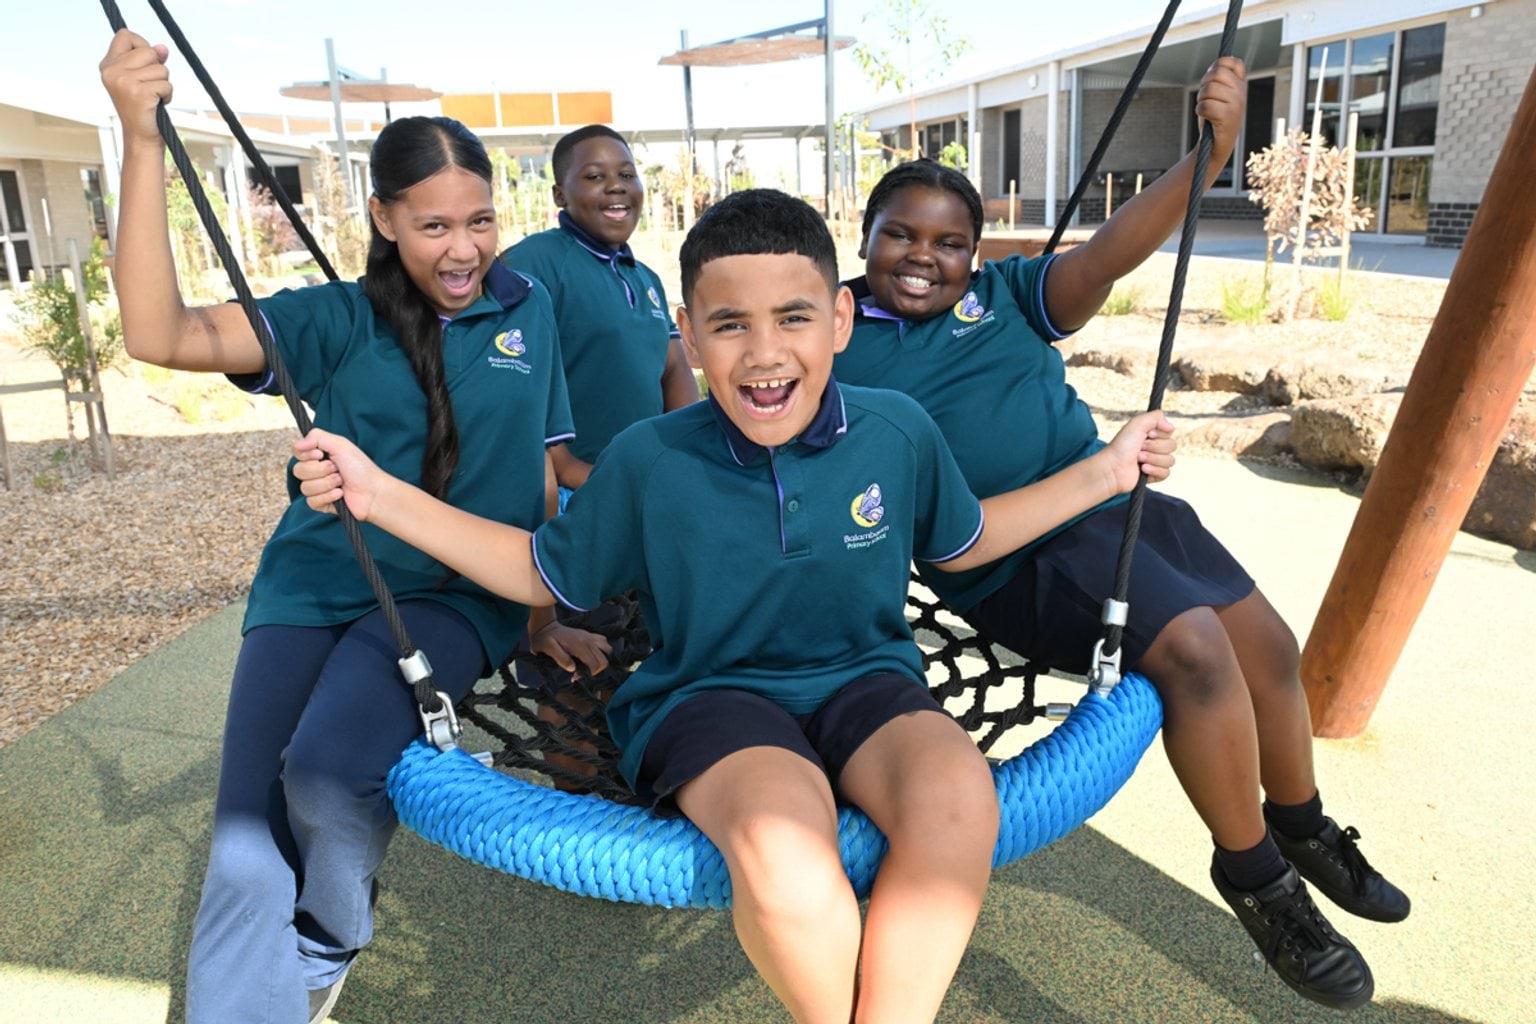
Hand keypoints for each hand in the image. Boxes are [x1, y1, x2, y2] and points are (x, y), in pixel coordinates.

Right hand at [99, 29, 171, 147]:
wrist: (141, 136)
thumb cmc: (143, 106)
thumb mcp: (142, 78)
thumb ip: (151, 60)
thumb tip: (163, 48)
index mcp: (108, 65)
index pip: (125, 35)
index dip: (142, 44)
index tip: (146, 61)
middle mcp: (111, 71)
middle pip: (148, 51)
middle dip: (157, 68)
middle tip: (150, 86)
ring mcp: (123, 81)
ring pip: (161, 68)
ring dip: (164, 83)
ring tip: (153, 97)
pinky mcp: (138, 93)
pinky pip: (166, 84)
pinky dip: (167, 95)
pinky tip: (157, 104)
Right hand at [291, 428, 386, 519]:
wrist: (373, 492)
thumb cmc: (360, 468)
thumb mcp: (341, 445)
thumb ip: (317, 437)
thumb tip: (297, 444)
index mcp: (319, 456)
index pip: (297, 452)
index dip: (306, 454)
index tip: (320, 454)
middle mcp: (316, 471)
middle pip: (298, 470)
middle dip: (320, 470)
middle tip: (337, 469)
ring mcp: (317, 488)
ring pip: (305, 487)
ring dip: (326, 483)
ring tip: (341, 482)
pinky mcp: (321, 503)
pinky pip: (311, 501)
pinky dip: (328, 496)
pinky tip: (340, 494)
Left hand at [531, 622, 612, 678]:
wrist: (545, 627)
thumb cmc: (545, 639)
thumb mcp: (548, 649)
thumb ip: (560, 658)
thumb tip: (572, 669)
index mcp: (579, 645)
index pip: (595, 664)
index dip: (588, 674)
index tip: (576, 677)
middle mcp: (588, 640)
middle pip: (604, 660)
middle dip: (596, 671)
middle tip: (581, 673)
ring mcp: (590, 637)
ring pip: (608, 650)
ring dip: (601, 660)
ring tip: (588, 665)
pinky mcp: (589, 635)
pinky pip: (604, 642)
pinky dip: (602, 651)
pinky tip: (590, 656)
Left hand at [1101, 411, 1176, 492]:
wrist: (1113, 468)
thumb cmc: (1122, 445)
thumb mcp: (1137, 424)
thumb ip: (1156, 417)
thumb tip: (1171, 427)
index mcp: (1151, 434)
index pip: (1170, 432)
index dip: (1159, 434)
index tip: (1147, 435)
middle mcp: (1154, 447)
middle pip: (1172, 446)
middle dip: (1154, 447)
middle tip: (1139, 449)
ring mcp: (1155, 462)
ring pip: (1170, 460)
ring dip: (1153, 459)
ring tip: (1138, 459)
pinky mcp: (1154, 475)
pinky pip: (1166, 473)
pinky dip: (1154, 471)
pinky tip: (1143, 469)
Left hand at [1195, 57, 1246, 159]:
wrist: (1215, 145)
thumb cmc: (1214, 117)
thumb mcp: (1218, 94)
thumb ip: (1218, 78)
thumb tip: (1215, 66)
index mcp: (1241, 83)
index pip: (1231, 61)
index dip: (1216, 67)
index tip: (1213, 81)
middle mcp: (1242, 91)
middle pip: (1216, 73)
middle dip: (1204, 85)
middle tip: (1206, 99)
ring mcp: (1237, 104)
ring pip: (1208, 89)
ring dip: (1201, 100)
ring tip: (1208, 109)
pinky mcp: (1228, 117)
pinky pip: (1205, 106)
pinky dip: (1200, 111)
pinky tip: (1207, 118)